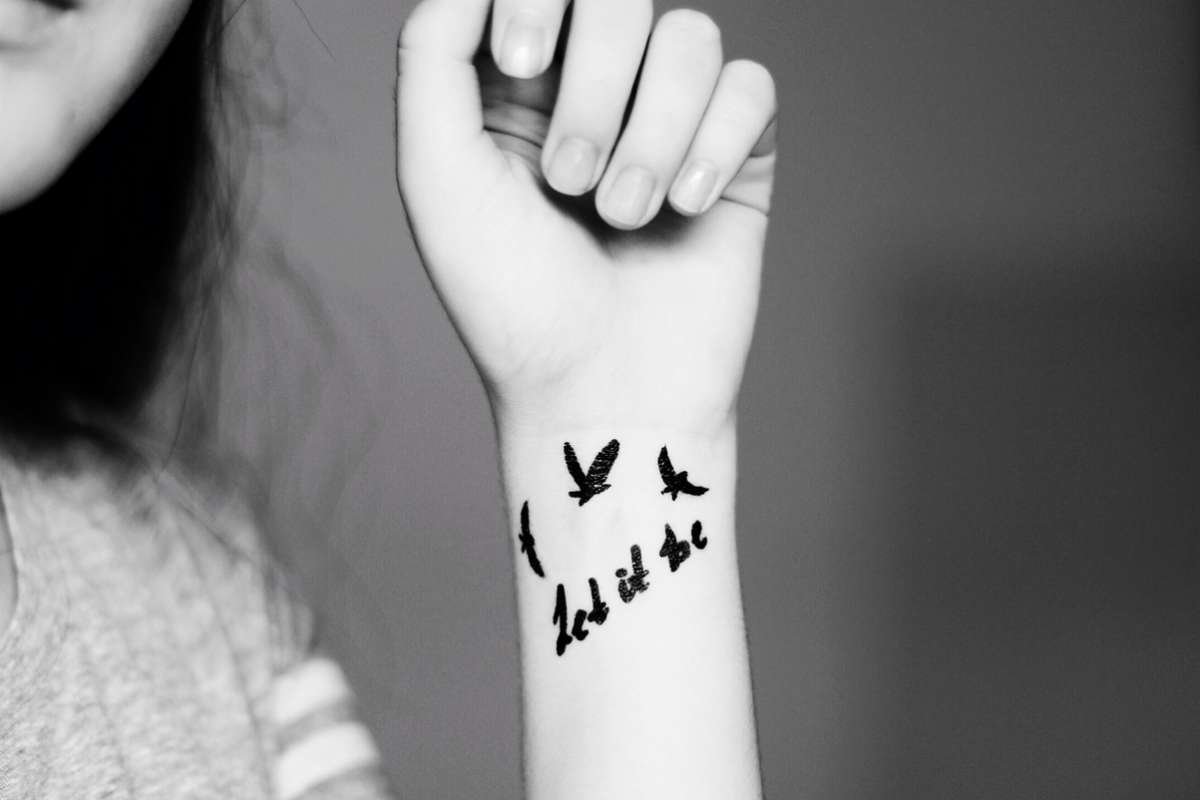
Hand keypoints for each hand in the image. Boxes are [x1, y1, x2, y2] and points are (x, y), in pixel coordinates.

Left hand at [396, 0, 777, 435]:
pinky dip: (715, 144)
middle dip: (594, 85)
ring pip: (688, 38)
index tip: (523, 66)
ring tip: (625, 216)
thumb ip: (433, 54)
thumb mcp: (437, 176)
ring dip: (652, 132)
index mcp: (516, 84)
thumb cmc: (512, 301)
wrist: (603, 394)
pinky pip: (750, 88)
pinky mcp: (736, 155)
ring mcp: (670, 119)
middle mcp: (594, 88)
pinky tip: (687, 210)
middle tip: (568, 181)